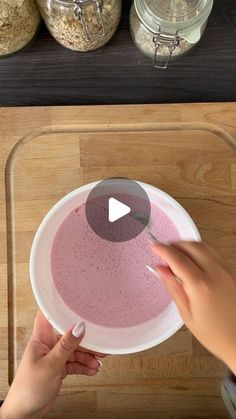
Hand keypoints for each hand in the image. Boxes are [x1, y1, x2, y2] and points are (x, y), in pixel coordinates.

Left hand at [1, 312, 103, 418]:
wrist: (25, 413)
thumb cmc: (28, 388)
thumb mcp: (51, 365)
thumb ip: (66, 345)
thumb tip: (79, 327)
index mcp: (41, 337)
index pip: (49, 314)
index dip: (62, 306)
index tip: (79, 303)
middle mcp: (48, 344)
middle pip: (69, 334)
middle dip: (85, 340)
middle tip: (99, 344)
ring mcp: (54, 356)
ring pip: (75, 350)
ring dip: (87, 356)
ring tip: (97, 362)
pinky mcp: (59, 368)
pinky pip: (75, 363)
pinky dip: (84, 366)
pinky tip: (92, 369)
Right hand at [151, 241, 235, 373]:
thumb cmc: (215, 334)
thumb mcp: (187, 314)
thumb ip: (173, 287)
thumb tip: (160, 269)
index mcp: (201, 286)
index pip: (178, 259)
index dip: (163, 250)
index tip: (153, 246)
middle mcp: (216, 273)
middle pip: (192, 246)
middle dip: (175, 244)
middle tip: (164, 251)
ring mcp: (227, 271)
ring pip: (205, 246)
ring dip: (189, 245)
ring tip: (177, 254)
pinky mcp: (233, 273)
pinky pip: (215, 253)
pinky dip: (201, 251)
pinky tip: (194, 260)